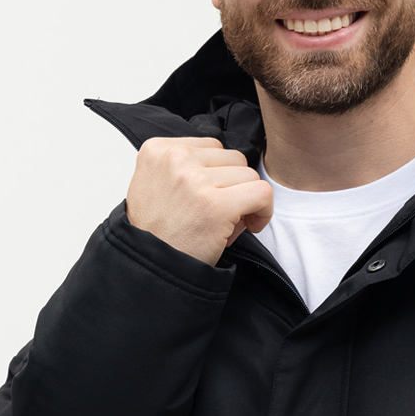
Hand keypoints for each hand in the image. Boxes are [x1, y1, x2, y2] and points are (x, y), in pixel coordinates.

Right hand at [125, 136, 273, 264]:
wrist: (150, 269)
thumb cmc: (159, 234)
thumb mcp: (158, 186)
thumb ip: (187, 168)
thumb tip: (232, 167)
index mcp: (157, 150)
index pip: (212, 146)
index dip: (220, 174)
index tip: (213, 197)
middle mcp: (174, 159)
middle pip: (233, 158)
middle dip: (235, 186)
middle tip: (224, 213)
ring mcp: (194, 181)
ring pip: (249, 176)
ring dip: (247, 200)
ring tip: (230, 222)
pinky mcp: (214, 205)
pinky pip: (261, 194)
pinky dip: (264, 210)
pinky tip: (252, 225)